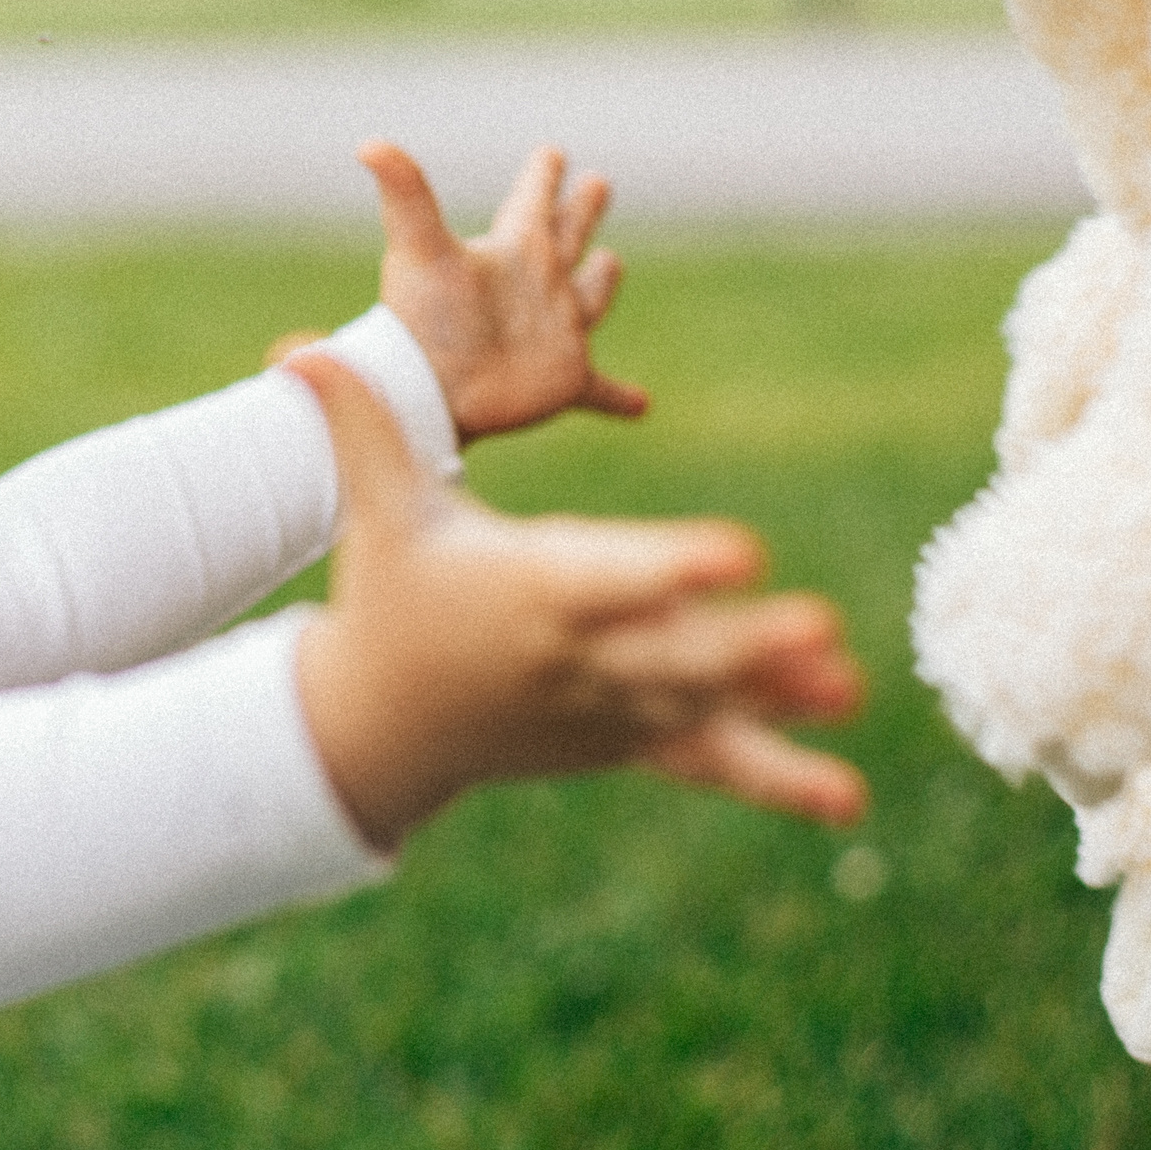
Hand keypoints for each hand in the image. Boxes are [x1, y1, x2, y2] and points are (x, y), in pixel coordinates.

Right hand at [284, 350, 866, 851]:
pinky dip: (777, 781)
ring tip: (853, 690)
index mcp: (530, 588)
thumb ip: (360, 428)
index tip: (742, 552)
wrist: (379, 726)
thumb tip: (297, 349)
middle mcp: (578, 655)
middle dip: (748, 645)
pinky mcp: (629, 740)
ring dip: (778, 700)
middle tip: (824, 627)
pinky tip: (848, 800)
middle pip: (673, 651)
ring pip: (703, 705)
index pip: (610, 574)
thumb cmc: (389, 597)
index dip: (674, 563)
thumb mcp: (376, 513)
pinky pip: (709, 763)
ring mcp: (609, 708)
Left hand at [363, 140, 649, 441]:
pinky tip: (641, 406)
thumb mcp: (419, 249)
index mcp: (513, 251)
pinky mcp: (565, 381)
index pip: (531, 200)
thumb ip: (405, 194)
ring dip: (602, 283)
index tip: (552, 153)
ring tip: (611, 263)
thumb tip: (366, 143)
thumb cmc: (421, 322)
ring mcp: (554, 333)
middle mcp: (537, 286)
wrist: (425, 396)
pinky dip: (620, 398)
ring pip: (588, 301)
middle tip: (597, 182)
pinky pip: (601, 391)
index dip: (542, 175)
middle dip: (581, 210)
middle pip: (566, 237)